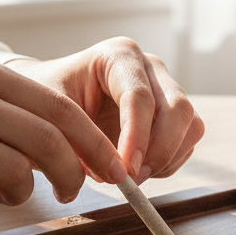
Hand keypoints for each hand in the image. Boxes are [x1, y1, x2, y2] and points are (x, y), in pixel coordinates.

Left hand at [4, 37, 204, 181]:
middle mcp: (148, 67)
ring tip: (134, 177)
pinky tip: (142, 170)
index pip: (139, 96)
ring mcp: (164, 88)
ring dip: (167, 157)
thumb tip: (114, 174)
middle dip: (159, 150)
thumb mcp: (50, 114)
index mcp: (118, 55)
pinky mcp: (171, 112)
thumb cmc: (46, 100)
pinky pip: (188, 139)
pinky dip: (170, 161)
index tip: (125, 170)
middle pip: (177, 108)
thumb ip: (80, 140)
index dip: (137, 137)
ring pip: (189, 123)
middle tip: (132, 179)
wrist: (48, 101)